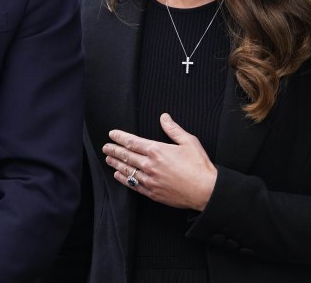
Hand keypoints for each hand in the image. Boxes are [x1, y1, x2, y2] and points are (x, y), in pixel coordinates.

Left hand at [102, 113, 216, 210]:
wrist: (206, 191)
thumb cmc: (199, 166)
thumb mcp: (189, 141)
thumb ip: (173, 129)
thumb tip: (164, 117)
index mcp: (157, 151)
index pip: (132, 142)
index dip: (120, 137)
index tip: (112, 134)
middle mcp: (150, 165)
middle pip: (126, 156)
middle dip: (114, 150)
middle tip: (105, 147)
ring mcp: (150, 180)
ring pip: (127, 171)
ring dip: (116, 164)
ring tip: (108, 159)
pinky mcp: (152, 193)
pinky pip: (133, 185)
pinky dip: (124, 179)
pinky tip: (118, 176)